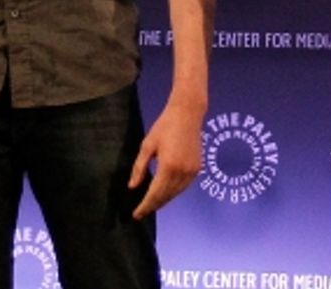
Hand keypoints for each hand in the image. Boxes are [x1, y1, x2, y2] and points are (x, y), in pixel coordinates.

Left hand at [128, 101, 203, 218]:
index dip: (145, 206)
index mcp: (167, 166)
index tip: (136, 215)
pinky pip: (183, 187)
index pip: (154, 194)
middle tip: (141, 213)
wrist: (188, 114)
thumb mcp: (147, 145)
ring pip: (175, 193)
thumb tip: (133, 187)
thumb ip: (139, 168)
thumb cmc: (164, 126)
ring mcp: (191, 171)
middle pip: (165, 196)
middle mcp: (182, 172)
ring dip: (163, 201)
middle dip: (153, 206)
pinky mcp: (197, 168)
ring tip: (151, 205)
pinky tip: (165, 193)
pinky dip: (173, 192)